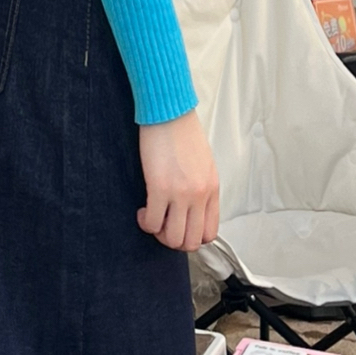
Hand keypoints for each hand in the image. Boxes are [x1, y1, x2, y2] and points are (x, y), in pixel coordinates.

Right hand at [137, 111, 219, 252]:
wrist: (169, 113)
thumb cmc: (183, 133)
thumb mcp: (204, 164)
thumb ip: (201, 188)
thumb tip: (191, 209)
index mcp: (212, 189)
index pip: (210, 232)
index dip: (192, 238)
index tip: (179, 228)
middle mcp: (200, 195)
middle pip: (192, 241)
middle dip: (174, 241)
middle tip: (163, 229)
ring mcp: (181, 194)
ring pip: (173, 238)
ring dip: (159, 234)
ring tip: (152, 219)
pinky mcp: (159, 188)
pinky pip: (153, 222)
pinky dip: (146, 223)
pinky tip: (143, 211)